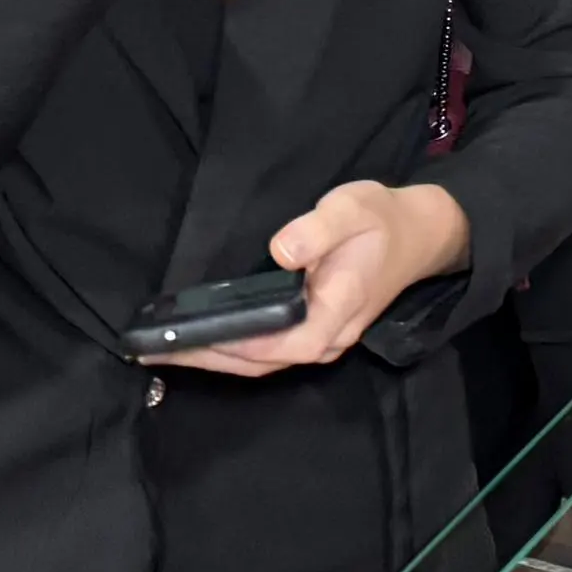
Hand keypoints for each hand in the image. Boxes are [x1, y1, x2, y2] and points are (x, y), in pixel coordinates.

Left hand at [156, 182, 469, 377]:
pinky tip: (200, 341)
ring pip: (261, 363)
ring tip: (164, 349)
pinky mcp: (312, 333)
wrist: (417, 236)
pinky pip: (266, 353)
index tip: (194, 336)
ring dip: (214, 359)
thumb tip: (281, 250)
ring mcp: (321, 339)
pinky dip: (231, 351)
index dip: (240, 344)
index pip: (285, 343)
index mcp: (339, 309)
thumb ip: (318, 229)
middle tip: (154, 348)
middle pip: (262, 362)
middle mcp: (328, 336)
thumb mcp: (353, 208)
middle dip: (208, 357)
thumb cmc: (381, 221)